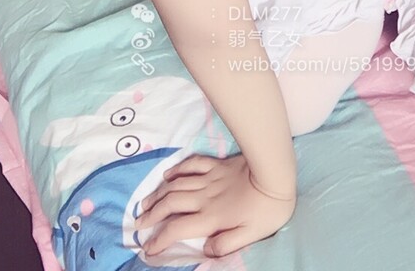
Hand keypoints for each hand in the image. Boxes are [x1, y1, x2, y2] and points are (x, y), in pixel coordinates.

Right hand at [134, 153, 296, 257]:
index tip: (148, 247)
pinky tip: (168, 174)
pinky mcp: (217, 165)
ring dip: (158, 193)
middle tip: (138, 222)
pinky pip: (191, 165)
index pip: (177, 229)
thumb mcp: (250, 235)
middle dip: (151, 214)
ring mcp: (210, 178)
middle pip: (170, 204)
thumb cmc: (267, 208)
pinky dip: (177, 169)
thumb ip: (225, 244)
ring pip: (176, 185)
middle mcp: (204, 197)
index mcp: (211, 217)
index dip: (159, 239)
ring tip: (145, 202)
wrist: (276, 174)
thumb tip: (205, 249)